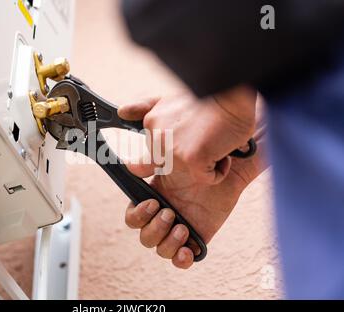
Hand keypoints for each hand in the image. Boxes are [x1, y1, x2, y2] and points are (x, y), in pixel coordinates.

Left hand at [118, 87, 256, 184]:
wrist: (233, 91)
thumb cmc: (210, 97)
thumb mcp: (170, 99)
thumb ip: (145, 108)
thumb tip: (121, 112)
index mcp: (151, 124)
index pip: (146, 157)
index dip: (159, 160)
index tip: (161, 158)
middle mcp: (157, 137)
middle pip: (175, 166)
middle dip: (190, 157)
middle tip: (205, 136)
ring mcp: (172, 149)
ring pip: (192, 173)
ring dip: (206, 163)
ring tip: (214, 139)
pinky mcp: (191, 159)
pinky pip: (208, 177)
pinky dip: (220, 168)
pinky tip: (223, 148)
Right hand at [119, 90, 264, 268]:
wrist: (240, 149)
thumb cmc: (209, 136)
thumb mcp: (173, 121)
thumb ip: (145, 111)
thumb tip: (122, 110)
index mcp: (155, 188)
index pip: (134, 209)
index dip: (138, 210)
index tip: (151, 198)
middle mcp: (166, 206)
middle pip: (140, 228)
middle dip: (148, 224)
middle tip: (165, 209)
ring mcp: (181, 220)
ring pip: (156, 244)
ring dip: (163, 238)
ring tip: (179, 223)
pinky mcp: (199, 232)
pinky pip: (182, 257)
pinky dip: (180, 258)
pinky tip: (188, 248)